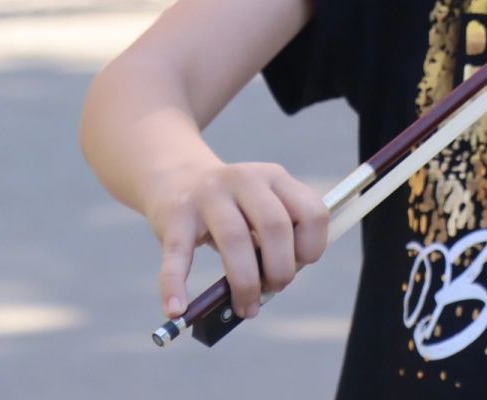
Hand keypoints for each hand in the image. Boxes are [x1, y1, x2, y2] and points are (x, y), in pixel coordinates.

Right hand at [145, 159, 328, 320]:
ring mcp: (208, 196)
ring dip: (245, 283)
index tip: (302, 265)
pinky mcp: (175, 216)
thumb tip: (276, 286)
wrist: (177, 178)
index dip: (313, 246)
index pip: (312, 212)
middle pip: (275, 227)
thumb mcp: (261, 205)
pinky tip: (176, 309)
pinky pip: (178, 256)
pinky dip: (174, 285)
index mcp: (275, 177)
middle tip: (274, 289)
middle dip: (280, 269)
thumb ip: (277, 238)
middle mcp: (245, 180)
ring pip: (234, 240)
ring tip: (246, 308)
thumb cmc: (232, 207)